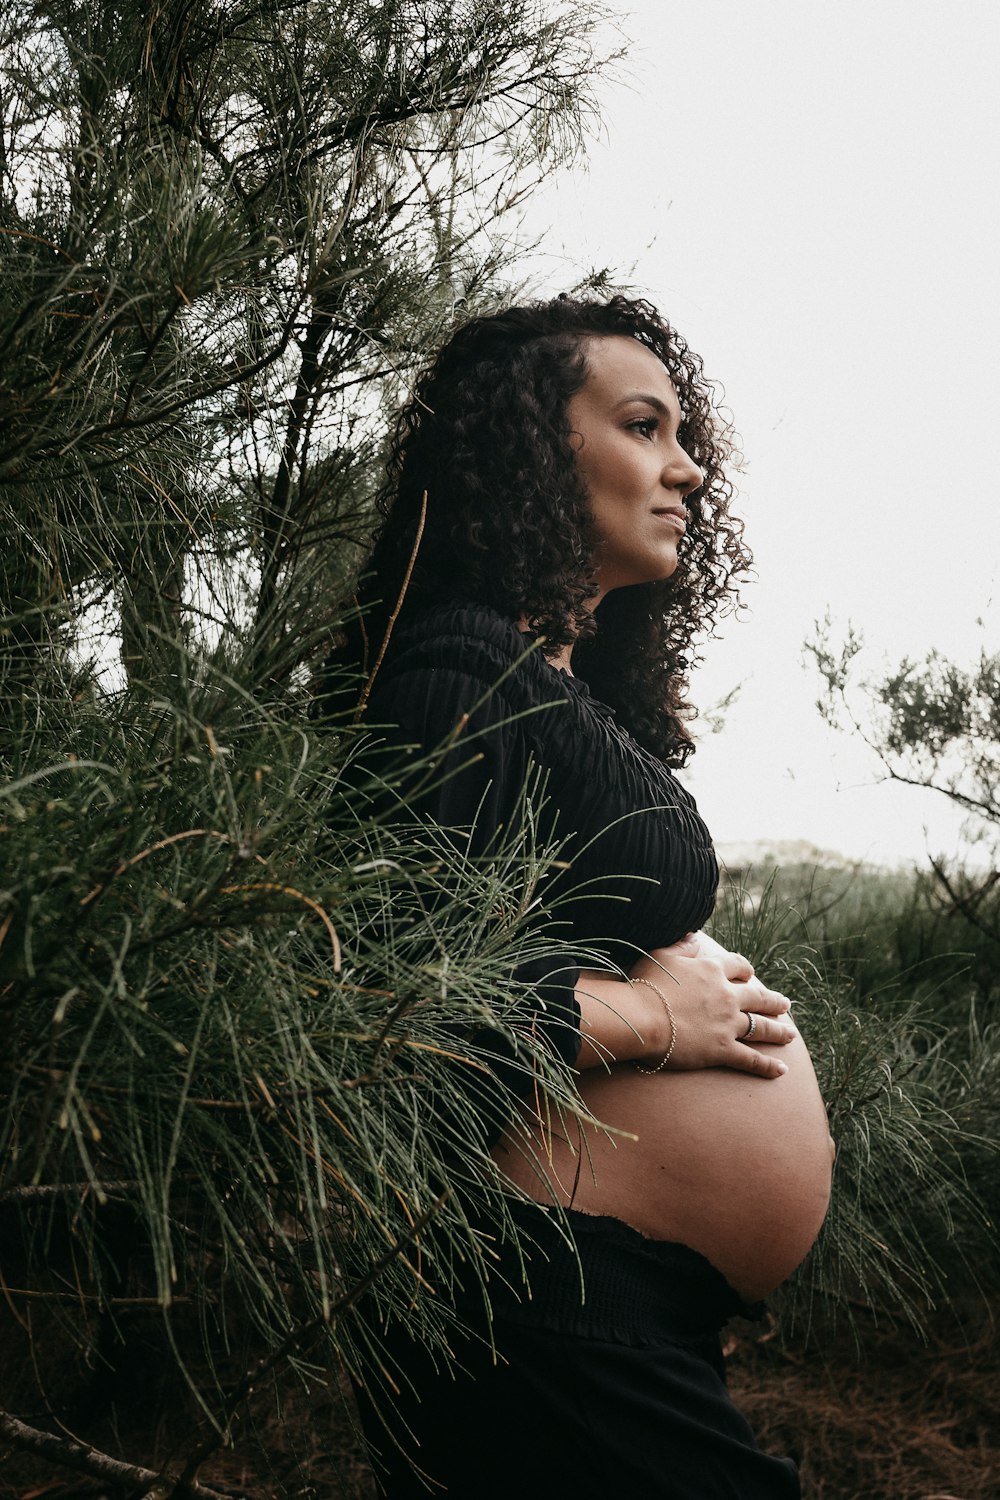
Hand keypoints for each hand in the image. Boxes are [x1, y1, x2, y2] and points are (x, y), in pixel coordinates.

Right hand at [628, 932, 795, 1078]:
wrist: (642, 1018)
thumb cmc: (646, 985)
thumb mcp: (661, 956)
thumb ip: (682, 946)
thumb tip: (695, 937)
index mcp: (712, 970)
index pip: (738, 966)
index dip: (745, 970)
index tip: (750, 975)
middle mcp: (726, 996)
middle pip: (758, 997)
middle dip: (773, 1002)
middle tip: (785, 1005)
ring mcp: (728, 1024)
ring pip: (761, 1027)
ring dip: (778, 1031)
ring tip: (790, 1035)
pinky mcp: (723, 1049)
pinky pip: (751, 1059)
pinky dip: (767, 1066)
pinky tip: (782, 1070)